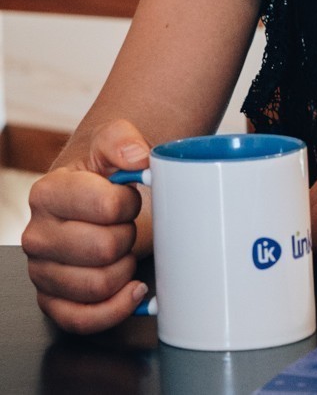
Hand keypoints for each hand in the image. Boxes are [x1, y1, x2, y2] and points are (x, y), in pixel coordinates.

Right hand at [22, 119, 150, 333]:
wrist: (94, 197)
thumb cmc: (102, 174)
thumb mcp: (111, 142)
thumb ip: (122, 140)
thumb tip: (137, 157)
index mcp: (47, 193)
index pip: (106, 207)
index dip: (129, 202)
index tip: (129, 195)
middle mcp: (37, 236)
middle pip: (105, 249)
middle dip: (128, 235)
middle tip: (126, 224)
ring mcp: (41, 272)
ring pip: (98, 285)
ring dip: (124, 268)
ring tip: (124, 249)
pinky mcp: (51, 302)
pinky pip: (82, 320)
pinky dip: (115, 308)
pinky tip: (132, 289)